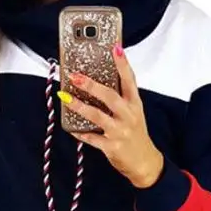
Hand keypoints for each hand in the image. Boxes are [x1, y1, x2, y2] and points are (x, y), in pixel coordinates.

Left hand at [58, 45, 163, 188]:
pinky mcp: (112, 147)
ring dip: (79, 106)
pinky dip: (80, 133)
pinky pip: (91, 138)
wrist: (144, 162)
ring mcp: (120, 132)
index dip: (123, 64)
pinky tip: (70, 128)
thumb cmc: (135, 133)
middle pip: (110, 96)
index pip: (130, 80)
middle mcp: (128, 116)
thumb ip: (121, 96)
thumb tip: (98, 79)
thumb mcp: (133, 112)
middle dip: (91, 85)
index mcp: (135, 104)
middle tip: (75, 76)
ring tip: (66, 98)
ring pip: (97, 116)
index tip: (116, 48)